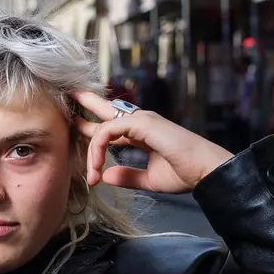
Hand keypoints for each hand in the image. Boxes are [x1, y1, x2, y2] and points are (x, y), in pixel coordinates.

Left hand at [72, 90, 233, 194]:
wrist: (206, 172)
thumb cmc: (186, 173)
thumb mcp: (149, 178)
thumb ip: (128, 176)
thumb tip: (107, 176)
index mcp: (142, 133)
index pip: (111, 126)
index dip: (92, 130)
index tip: (75, 134)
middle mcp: (141, 122)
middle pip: (105, 109)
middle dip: (85, 103)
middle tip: (68, 95)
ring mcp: (141, 120)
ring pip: (101, 127)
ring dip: (90, 151)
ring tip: (89, 176)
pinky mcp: (142, 123)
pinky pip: (107, 132)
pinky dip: (98, 150)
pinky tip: (97, 169)